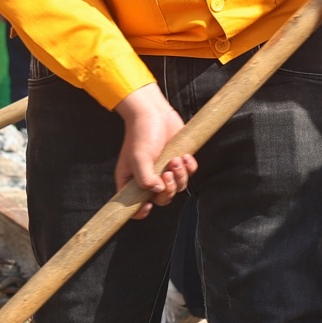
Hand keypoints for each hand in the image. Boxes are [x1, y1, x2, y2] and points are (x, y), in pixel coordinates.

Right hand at [113, 84, 194, 216]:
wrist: (154, 112)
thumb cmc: (141, 134)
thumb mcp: (138, 158)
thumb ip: (145, 178)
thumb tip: (158, 190)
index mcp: (131, 180)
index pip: (133, 205)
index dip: (141, 210)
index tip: (148, 204)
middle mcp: (148, 178)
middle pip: (161, 199)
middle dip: (168, 190)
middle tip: (167, 174)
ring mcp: (164, 171)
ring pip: (178, 188)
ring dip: (180, 176)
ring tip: (176, 159)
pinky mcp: (178, 161)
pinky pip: (189, 174)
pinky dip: (189, 168)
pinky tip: (184, 156)